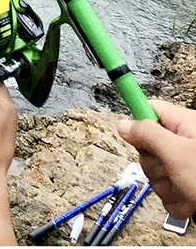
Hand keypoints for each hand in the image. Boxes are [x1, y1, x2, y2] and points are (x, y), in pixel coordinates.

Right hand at [118, 99, 195, 219]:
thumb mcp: (177, 153)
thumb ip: (146, 135)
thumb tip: (123, 123)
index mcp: (184, 125)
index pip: (148, 110)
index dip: (137, 120)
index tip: (130, 129)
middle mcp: (184, 143)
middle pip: (148, 148)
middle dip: (156, 167)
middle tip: (172, 171)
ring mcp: (186, 167)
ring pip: (157, 175)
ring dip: (169, 189)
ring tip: (189, 191)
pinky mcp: (189, 189)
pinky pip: (169, 194)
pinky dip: (178, 203)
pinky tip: (192, 202)